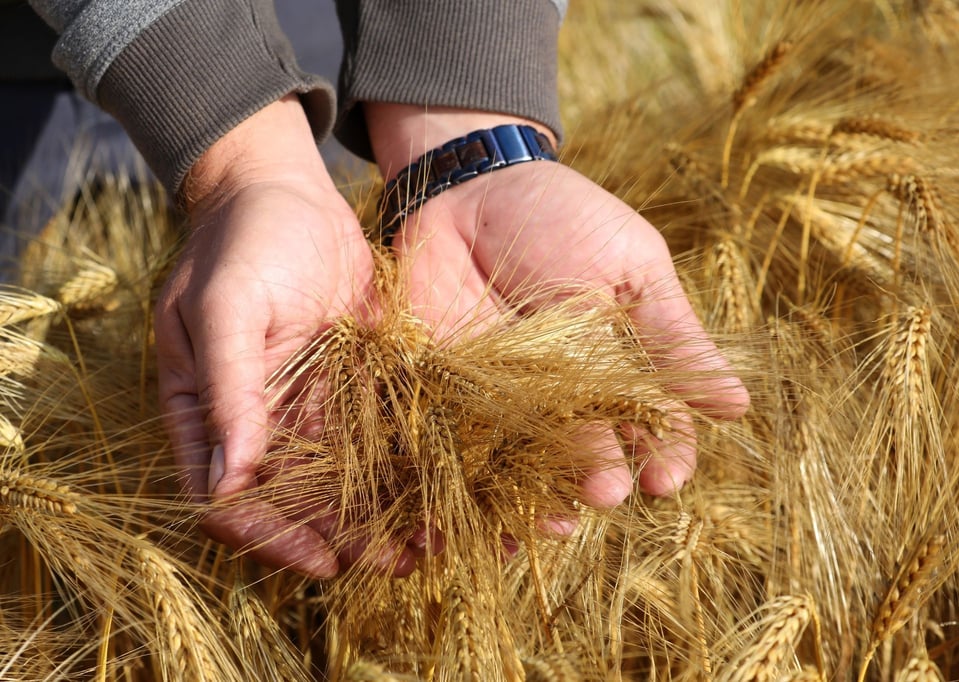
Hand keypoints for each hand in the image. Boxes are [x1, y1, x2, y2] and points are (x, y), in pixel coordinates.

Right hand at [156, 95, 412, 576]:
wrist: (289, 192)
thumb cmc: (243, 240)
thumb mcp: (226, 304)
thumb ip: (226, 386)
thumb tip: (226, 478)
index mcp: (207, 415)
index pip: (230, 502)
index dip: (275, 538)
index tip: (327, 561)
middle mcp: (259, 423)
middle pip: (298, 502)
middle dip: (348, 538)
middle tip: (403, 563)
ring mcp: (308, 406)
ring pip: (346, 478)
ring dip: (386, 511)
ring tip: (437, 539)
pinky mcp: (354, 385)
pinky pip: (381, 435)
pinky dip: (410, 463)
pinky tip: (452, 482)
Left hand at [366, 104, 749, 510]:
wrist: (470, 182)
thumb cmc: (561, 215)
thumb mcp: (630, 265)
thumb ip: (672, 334)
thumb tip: (737, 405)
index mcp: (617, 363)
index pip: (652, 420)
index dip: (665, 451)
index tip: (669, 478)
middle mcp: (564, 390)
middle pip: (588, 448)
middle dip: (599, 475)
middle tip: (607, 495)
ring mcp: (503, 392)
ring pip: (528, 457)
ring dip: (540, 490)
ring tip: (552, 516)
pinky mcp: (444, 386)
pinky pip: (460, 439)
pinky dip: (470, 473)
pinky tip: (482, 499)